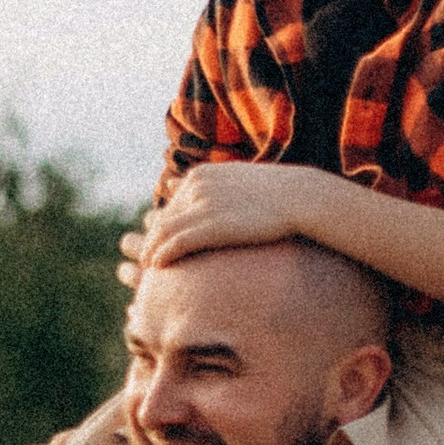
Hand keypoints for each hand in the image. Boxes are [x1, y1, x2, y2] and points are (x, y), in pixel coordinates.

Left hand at [118, 158, 331, 285]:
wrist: (301, 198)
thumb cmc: (278, 197)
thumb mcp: (243, 187)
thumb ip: (220, 195)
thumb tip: (214, 209)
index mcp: (202, 175)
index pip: (172, 206)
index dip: (161, 228)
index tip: (156, 245)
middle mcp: (196, 187)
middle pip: (164, 218)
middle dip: (151, 241)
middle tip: (142, 260)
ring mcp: (203, 205)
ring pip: (164, 232)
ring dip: (151, 251)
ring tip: (145, 269)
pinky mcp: (211, 225)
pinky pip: (177, 243)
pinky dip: (162, 256)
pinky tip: (156, 268)